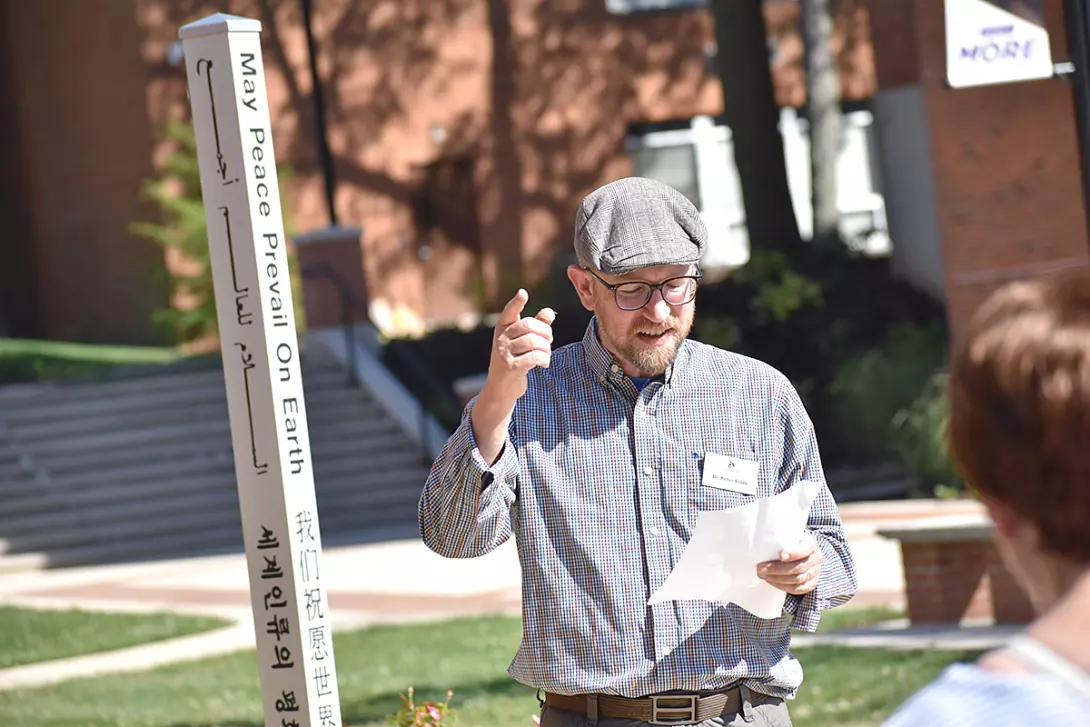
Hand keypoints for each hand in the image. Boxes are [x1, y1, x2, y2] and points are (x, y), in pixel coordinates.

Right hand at [483, 289, 554, 404]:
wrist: (500, 388)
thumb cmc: (514, 360)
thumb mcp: (521, 342)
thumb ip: (536, 326)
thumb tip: (550, 312)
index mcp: (502, 328)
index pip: (509, 312)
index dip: (516, 303)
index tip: (523, 293)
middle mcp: (501, 339)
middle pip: (529, 326)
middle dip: (545, 331)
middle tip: (550, 340)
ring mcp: (505, 353)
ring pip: (534, 342)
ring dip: (546, 348)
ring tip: (546, 354)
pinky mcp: (512, 367)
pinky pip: (534, 357)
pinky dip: (544, 359)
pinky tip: (544, 363)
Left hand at [756, 533, 822, 595]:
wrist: (803, 553)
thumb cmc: (792, 544)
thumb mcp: (790, 537)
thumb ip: (781, 539)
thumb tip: (762, 544)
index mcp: (811, 544)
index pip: (805, 549)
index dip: (793, 553)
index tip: (780, 556)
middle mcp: (816, 558)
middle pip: (798, 567)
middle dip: (777, 569)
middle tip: (761, 568)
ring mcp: (816, 572)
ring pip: (798, 579)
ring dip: (778, 579)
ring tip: (764, 575)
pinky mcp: (812, 583)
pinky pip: (799, 589)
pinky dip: (784, 587)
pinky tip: (772, 582)